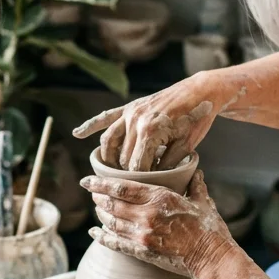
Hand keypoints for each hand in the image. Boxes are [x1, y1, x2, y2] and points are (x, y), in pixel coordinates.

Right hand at [72, 75, 228, 171]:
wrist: (201, 90)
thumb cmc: (197, 119)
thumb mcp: (187, 145)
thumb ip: (167, 163)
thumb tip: (154, 179)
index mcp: (151, 131)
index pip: (136, 166)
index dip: (141, 180)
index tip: (147, 188)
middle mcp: (136, 121)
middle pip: (121, 156)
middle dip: (127, 171)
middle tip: (134, 182)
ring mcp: (131, 112)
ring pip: (109, 140)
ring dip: (108, 157)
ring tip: (109, 171)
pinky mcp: (130, 106)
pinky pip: (106, 117)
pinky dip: (91, 125)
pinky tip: (77, 134)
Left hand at [81, 170, 238, 278]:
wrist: (211, 258)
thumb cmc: (210, 229)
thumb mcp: (203, 202)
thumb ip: (195, 185)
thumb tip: (196, 171)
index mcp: (160, 198)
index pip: (122, 187)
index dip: (100, 183)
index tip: (87, 180)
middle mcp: (147, 215)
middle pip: (112, 204)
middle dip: (98, 197)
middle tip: (92, 193)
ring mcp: (143, 235)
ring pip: (111, 222)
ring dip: (100, 215)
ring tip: (97, 208)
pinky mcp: (142, 252)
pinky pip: (116, 243)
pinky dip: (102, 237)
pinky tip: (95, 233)